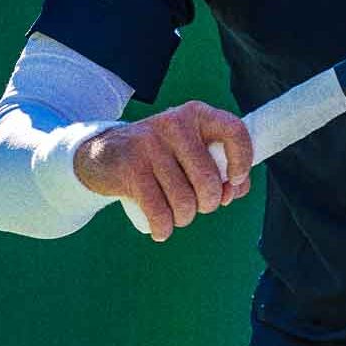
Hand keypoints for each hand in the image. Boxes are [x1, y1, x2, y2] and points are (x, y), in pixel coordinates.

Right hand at [74, 101, 253, 241]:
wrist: (103, 154)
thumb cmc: (161, 155)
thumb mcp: (190, 149)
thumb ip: (220, 166)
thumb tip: (235, 190)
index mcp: (198, 115)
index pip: (234, 131)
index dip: (242, 161)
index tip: (234, 181)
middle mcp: (175, 124)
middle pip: (208, 178)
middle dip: (209, 203)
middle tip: (200, 206)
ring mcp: (150, 145)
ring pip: (184, 198)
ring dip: (185, 218)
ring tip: (180, 216)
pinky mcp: (130, 168)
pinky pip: (157, 209)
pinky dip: (163, 227)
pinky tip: (162, 231)